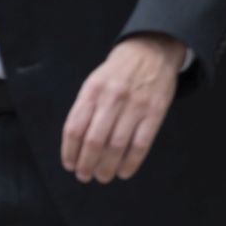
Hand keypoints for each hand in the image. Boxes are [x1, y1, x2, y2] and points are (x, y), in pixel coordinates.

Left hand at [60, 33, 187, 183]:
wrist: (152, 49)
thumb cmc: (119, 71)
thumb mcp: (95, 82)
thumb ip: (85, 109)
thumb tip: (75, 146)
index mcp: (93, 90)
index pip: (74, 128)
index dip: (70, 152)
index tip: (70, 165)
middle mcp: (112, 97)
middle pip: (94, 141)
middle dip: (87, 165)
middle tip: (85, 176)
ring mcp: (136, 104)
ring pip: (117, 146)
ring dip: (107, 167)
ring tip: (103, 176)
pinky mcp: (155, 111)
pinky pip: (141, 143)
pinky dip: (131, 162)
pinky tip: (125, 171)